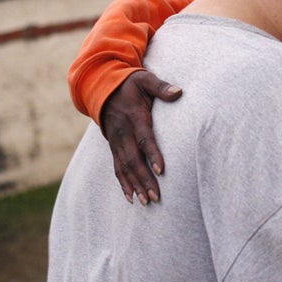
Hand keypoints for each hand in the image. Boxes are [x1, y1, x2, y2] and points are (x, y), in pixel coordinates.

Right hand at [99, 70, 180, 203]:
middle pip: (134, 159)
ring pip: (124, 167)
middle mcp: (123, 132)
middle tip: (156, 197)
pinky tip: (131, 198)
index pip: (144, 138)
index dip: (153, 154)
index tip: (162, 170)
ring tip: (146, 202)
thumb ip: (161, 87)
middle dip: (144, 179)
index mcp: (134, 117)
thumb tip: (179, 92)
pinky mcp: (113, 147)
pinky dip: (123, 184)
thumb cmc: (129, 84)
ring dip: (135, 185)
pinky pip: (117, 168)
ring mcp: (116, 141)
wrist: (102, 87)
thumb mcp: (145, 80)